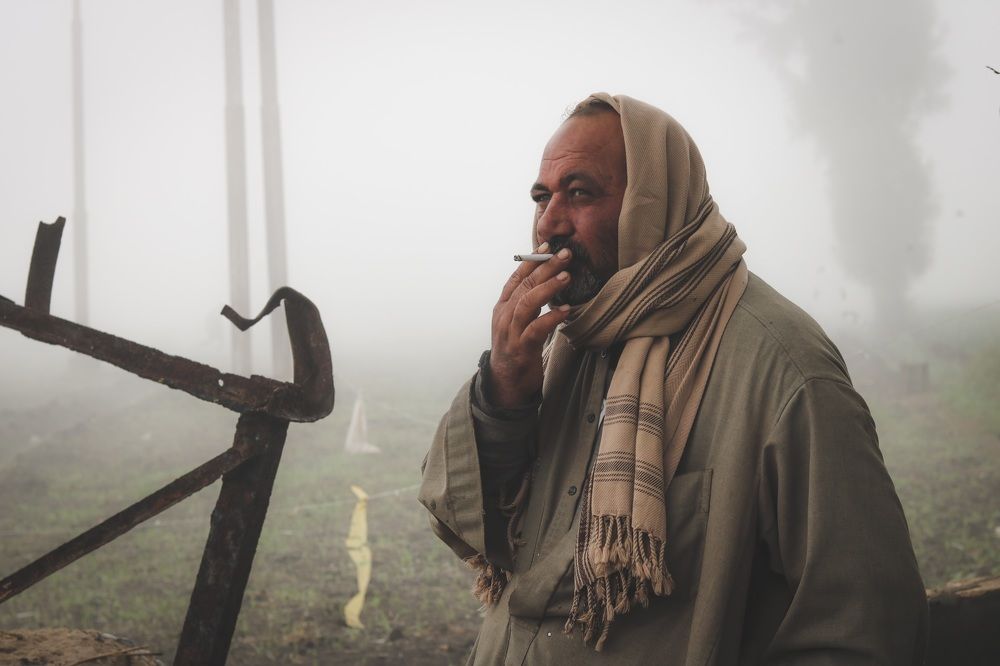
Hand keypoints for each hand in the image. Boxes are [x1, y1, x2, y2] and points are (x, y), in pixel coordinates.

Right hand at [488, 242, 572, 407]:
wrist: (505, 384)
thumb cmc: (516, 350)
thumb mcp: (517, 323)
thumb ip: (528, 304)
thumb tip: (548, 282)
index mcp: (502, 307)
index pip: (516, 278)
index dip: (531, 261)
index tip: (547, 246)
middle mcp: (504, 316)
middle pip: (524, 286)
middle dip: (545, 267)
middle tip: (565, 254)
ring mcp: (510, 332)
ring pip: (527, 303)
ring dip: (547, 288)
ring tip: (566, 276)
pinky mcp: (520, 349)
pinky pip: (536, 329)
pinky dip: (551, 318)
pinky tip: (566, 310)